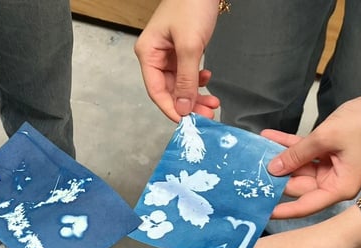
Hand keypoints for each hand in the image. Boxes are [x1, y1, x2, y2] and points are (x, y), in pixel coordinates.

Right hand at [134, 0, 220, 121]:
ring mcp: (168, 54)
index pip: (156, 91)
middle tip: (207, 115)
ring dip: (196, 95)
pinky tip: (207, 79)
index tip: (186, 123)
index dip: (171, 109)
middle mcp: (155, 56)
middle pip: (170, 90)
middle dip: (188, 104)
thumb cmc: (191, 6)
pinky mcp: (181, 50)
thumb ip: (186, 79)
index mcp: (148, 54)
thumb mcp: (189, 46)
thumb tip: (183, 108)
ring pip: (180, 84)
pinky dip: (198, 80)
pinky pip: (187, 73)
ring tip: (213, 104)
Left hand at [264, 82, 360, 218]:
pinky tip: (268, 137)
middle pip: (299, 185)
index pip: (306, 205)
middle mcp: (335, 182)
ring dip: (280, 157)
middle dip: (277, 177)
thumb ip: (296, 154)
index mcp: (340, 188)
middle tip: (249, 173)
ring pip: (298, 166)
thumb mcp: (325, 138)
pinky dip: (288, 145)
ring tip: (256, 151)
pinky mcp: (329, 152)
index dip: (283, 210)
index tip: (261, 211)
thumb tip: (272, 169)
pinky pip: (304, 152)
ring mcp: (331, 167)